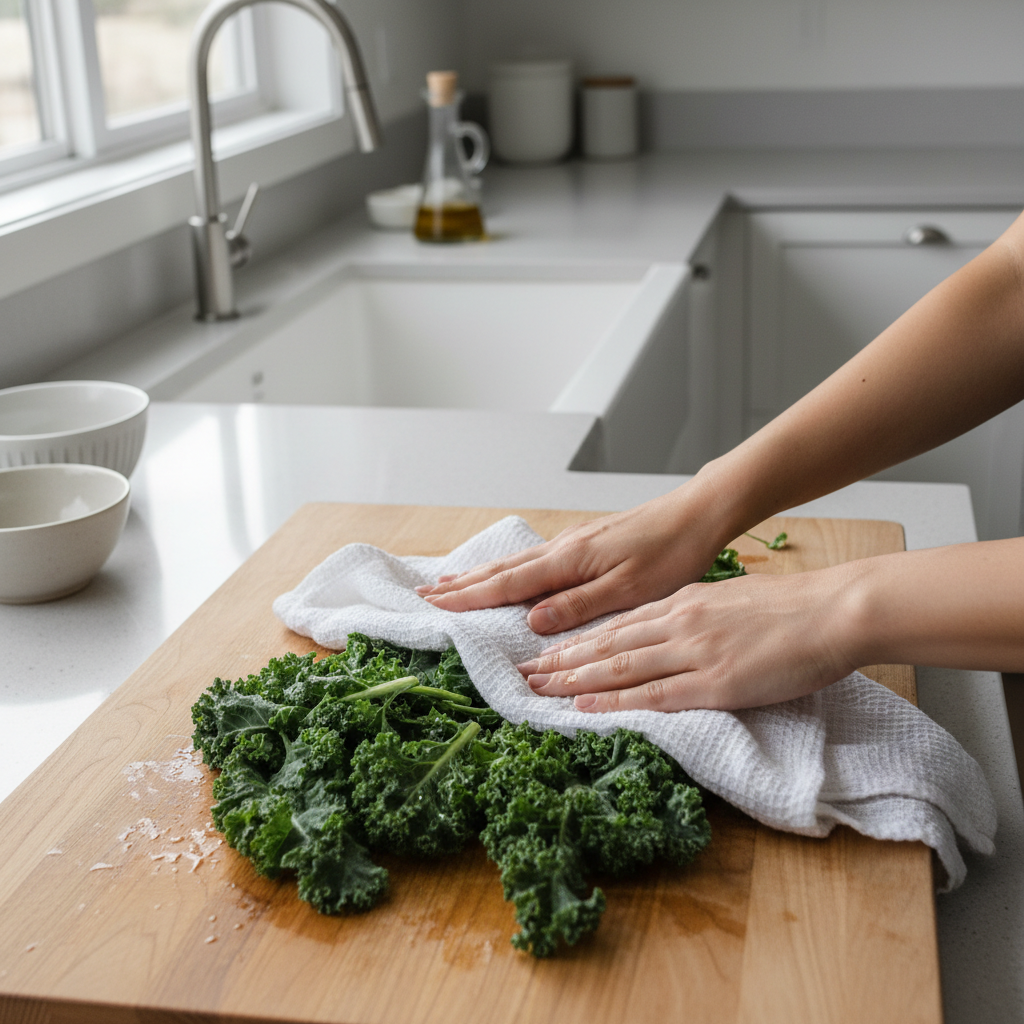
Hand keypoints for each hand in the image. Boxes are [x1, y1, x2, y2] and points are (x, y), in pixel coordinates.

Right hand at [416, 479, 737, 634]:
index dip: (470, 597)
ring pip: (516, 562)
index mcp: (570, 560)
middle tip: (427, 594)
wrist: (697, 514)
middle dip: (464, 584)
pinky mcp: (587, 542)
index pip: (508, 583)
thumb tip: (531, 622)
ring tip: (452, 581)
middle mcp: (565, 548)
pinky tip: (509, 571)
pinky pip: (535, 558)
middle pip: (503, 569)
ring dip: (481, 574)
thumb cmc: (671, 552)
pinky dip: (509, 567)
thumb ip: (578, 605)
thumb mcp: (628, 589)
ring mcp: (574, 542)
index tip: (435, 605)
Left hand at [515, 568, 857, 711]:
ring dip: (573, 680)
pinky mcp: (715, 681)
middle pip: (606, 645)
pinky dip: (615, 701)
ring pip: (619, 667)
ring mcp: (694, 651)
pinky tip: (585, 707)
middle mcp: (679, 623)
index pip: (617, 625)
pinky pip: (654, 694)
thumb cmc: (790, 608)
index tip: (546, 653)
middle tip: (522, 674)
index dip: (577, 642)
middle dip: (560, 661)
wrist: (832, 610)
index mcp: (683, 603)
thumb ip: (696, 616)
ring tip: (537, 690)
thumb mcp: (730, 600)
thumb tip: (671, 632)